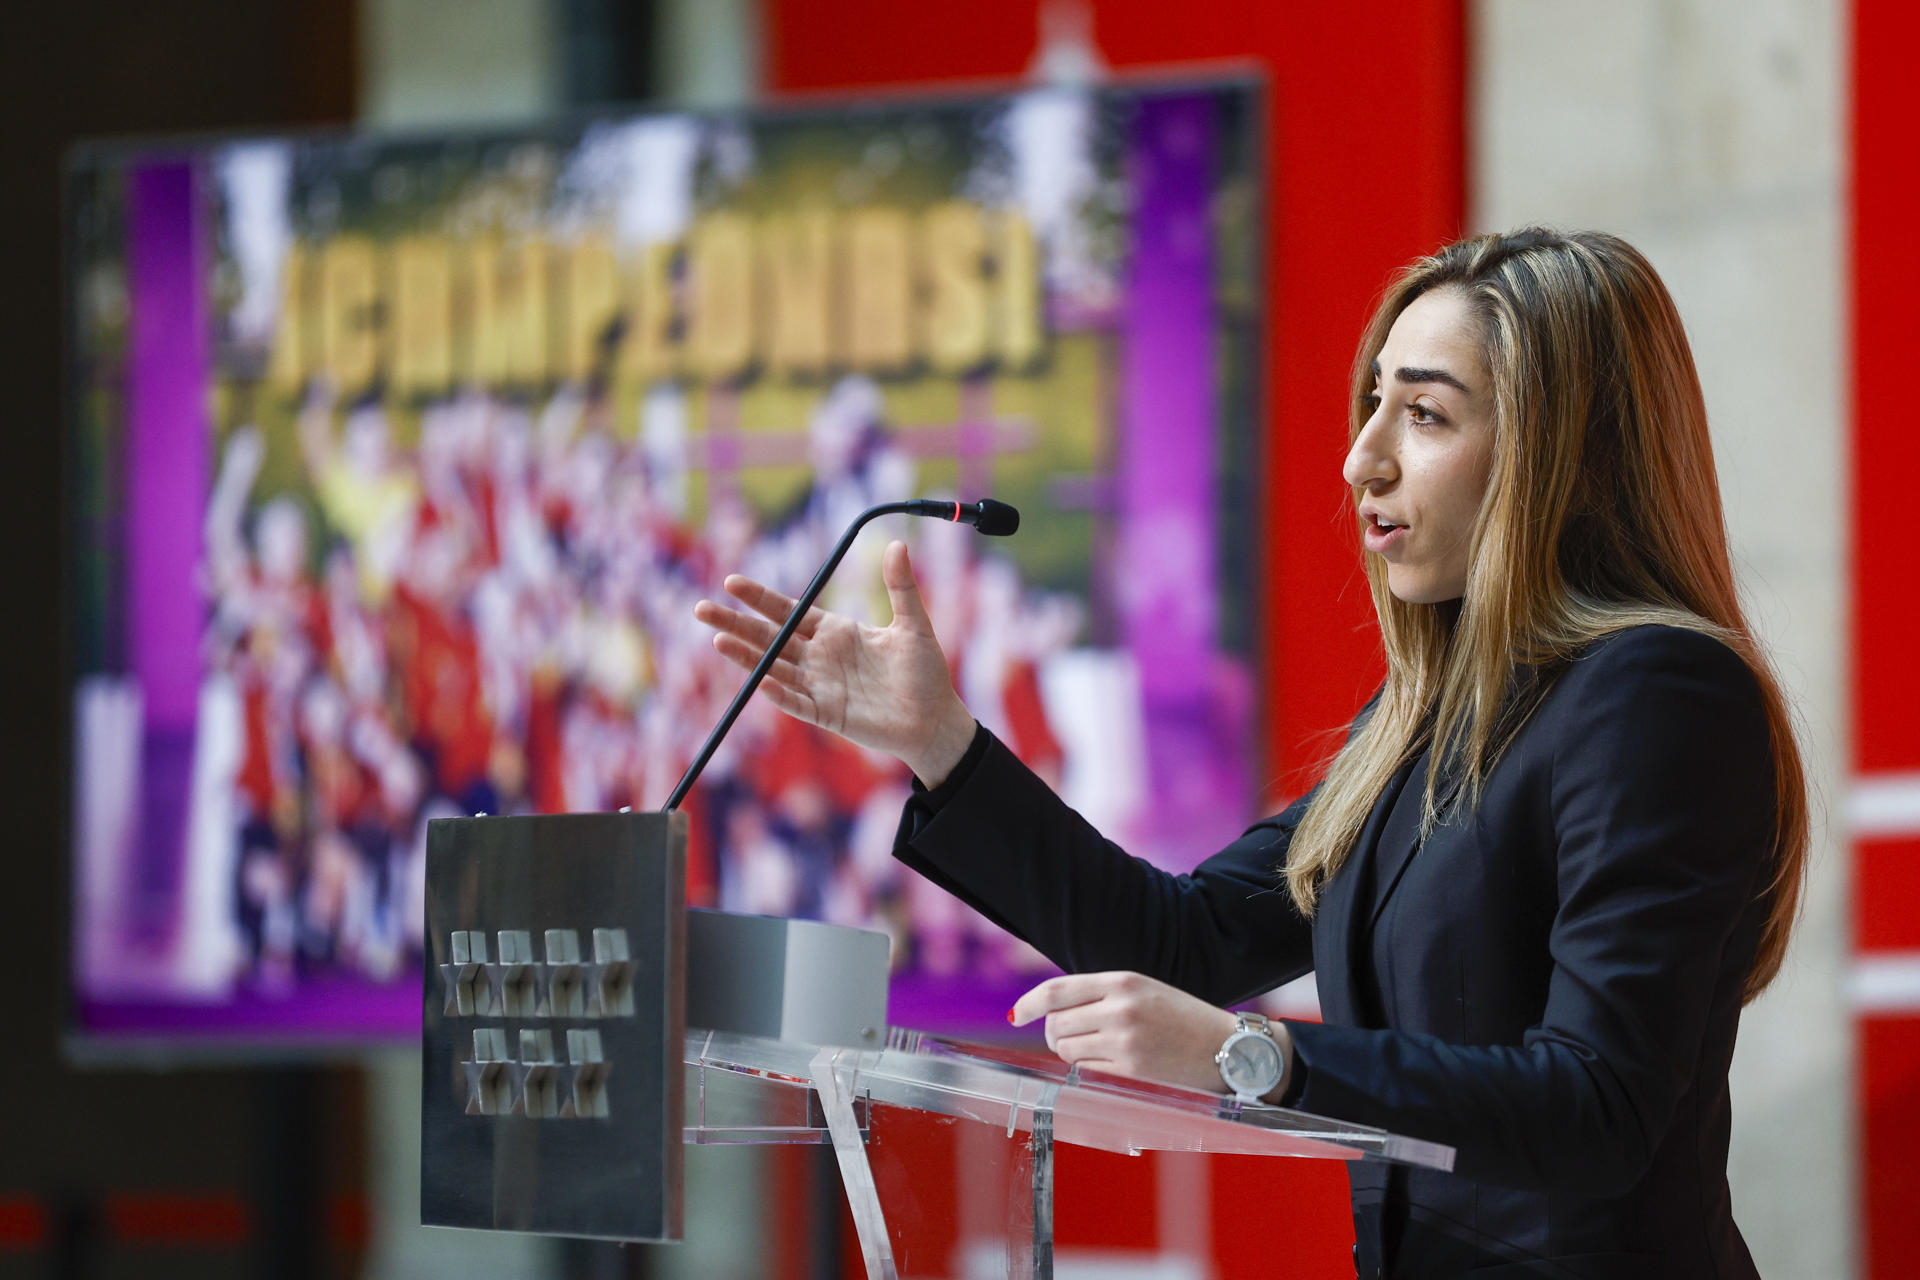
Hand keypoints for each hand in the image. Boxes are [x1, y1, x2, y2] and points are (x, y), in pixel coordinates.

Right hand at [693, 540, 976, 785]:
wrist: (936, 720)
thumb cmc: (925, 672)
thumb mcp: (913, 624)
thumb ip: (900, 587)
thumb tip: (896, 544)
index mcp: (836, 632)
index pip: (789, 612)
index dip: (760, 598)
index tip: (732, 582)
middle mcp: (821, 658)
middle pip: (770, 637)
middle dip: (736, 623)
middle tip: (701, 609)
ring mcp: (821, 687)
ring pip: (775, 669)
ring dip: (747, 657)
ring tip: (718, 641)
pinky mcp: (829, 714)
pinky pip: (798, 703)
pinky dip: (780, 694)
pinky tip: (762, 681)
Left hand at [1011, 971, 1286, 1096]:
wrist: (1228, 1048)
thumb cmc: (1182, 1019)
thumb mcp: (1143, 991)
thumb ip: (1101, 995)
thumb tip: (1050, 1011)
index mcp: (1122, 981)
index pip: (1057, 990)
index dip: (1030, 1003)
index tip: (1018, 1015)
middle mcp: (1120, 1008)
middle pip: (1056, 1023)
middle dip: (1053, 1034)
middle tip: (1066, 1038)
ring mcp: (1124, 1041)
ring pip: (1066, 1049)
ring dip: (1069, 1052)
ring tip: (1093, 1050)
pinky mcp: (1131, 1070)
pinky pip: (1085, 1071)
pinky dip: (1086, 1069)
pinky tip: (1106, 1064)